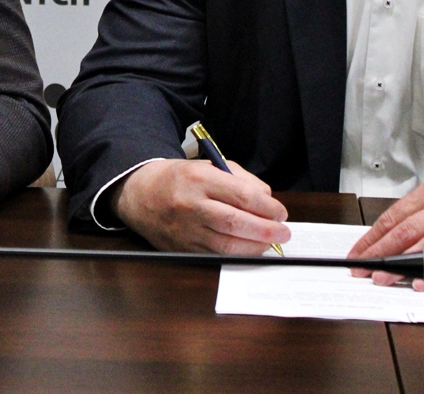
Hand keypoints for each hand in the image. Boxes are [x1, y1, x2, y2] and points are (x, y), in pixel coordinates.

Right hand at [112, 159, 289, 255]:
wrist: (140, 194)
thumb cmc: (181, 179)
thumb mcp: (210, 166)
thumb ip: (241, 180)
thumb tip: (268, 200)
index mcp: (199, 179)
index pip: (242, 195)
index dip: (267, 207)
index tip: (280, 213)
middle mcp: (191, 205)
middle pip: (236, 223)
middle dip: (266, 230)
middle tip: (283, 232)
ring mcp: (185, 230)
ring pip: (227, 245)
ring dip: (255, 247)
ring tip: (270, 243)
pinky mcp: (182, 248)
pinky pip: (215, 256)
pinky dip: (237, 255)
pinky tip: (249, 249)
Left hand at [346, 180, 423, 290]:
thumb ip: (415, 218)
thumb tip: (381, 242)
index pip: (392, 218)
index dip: (371, 239)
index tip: (356, 255)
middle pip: (404, 231)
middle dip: (380, 254)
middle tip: (362, 270)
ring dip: (401, 265)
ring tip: (383, 278)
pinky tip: (420, 283)